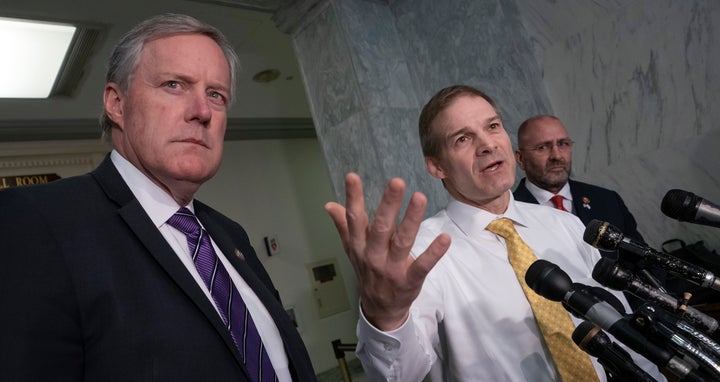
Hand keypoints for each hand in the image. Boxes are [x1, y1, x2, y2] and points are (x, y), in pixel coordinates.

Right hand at [325, 173, 449, 330]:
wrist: (379, 309)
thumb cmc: (368, 272)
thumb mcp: (353, 250)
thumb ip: (343, 226)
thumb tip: (329, 204)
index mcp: (359, 246)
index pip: (354, 219)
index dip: (352, 198)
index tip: (352, 176)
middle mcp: (373, 255)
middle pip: (380, 227)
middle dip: (388, 205)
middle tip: (397, 182)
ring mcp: (391, 269)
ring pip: (402, 242)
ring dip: (411, 220)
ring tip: (420, 197)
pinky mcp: (410, 280)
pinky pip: (423, 266)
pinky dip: (434, 253)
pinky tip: (445, 238)